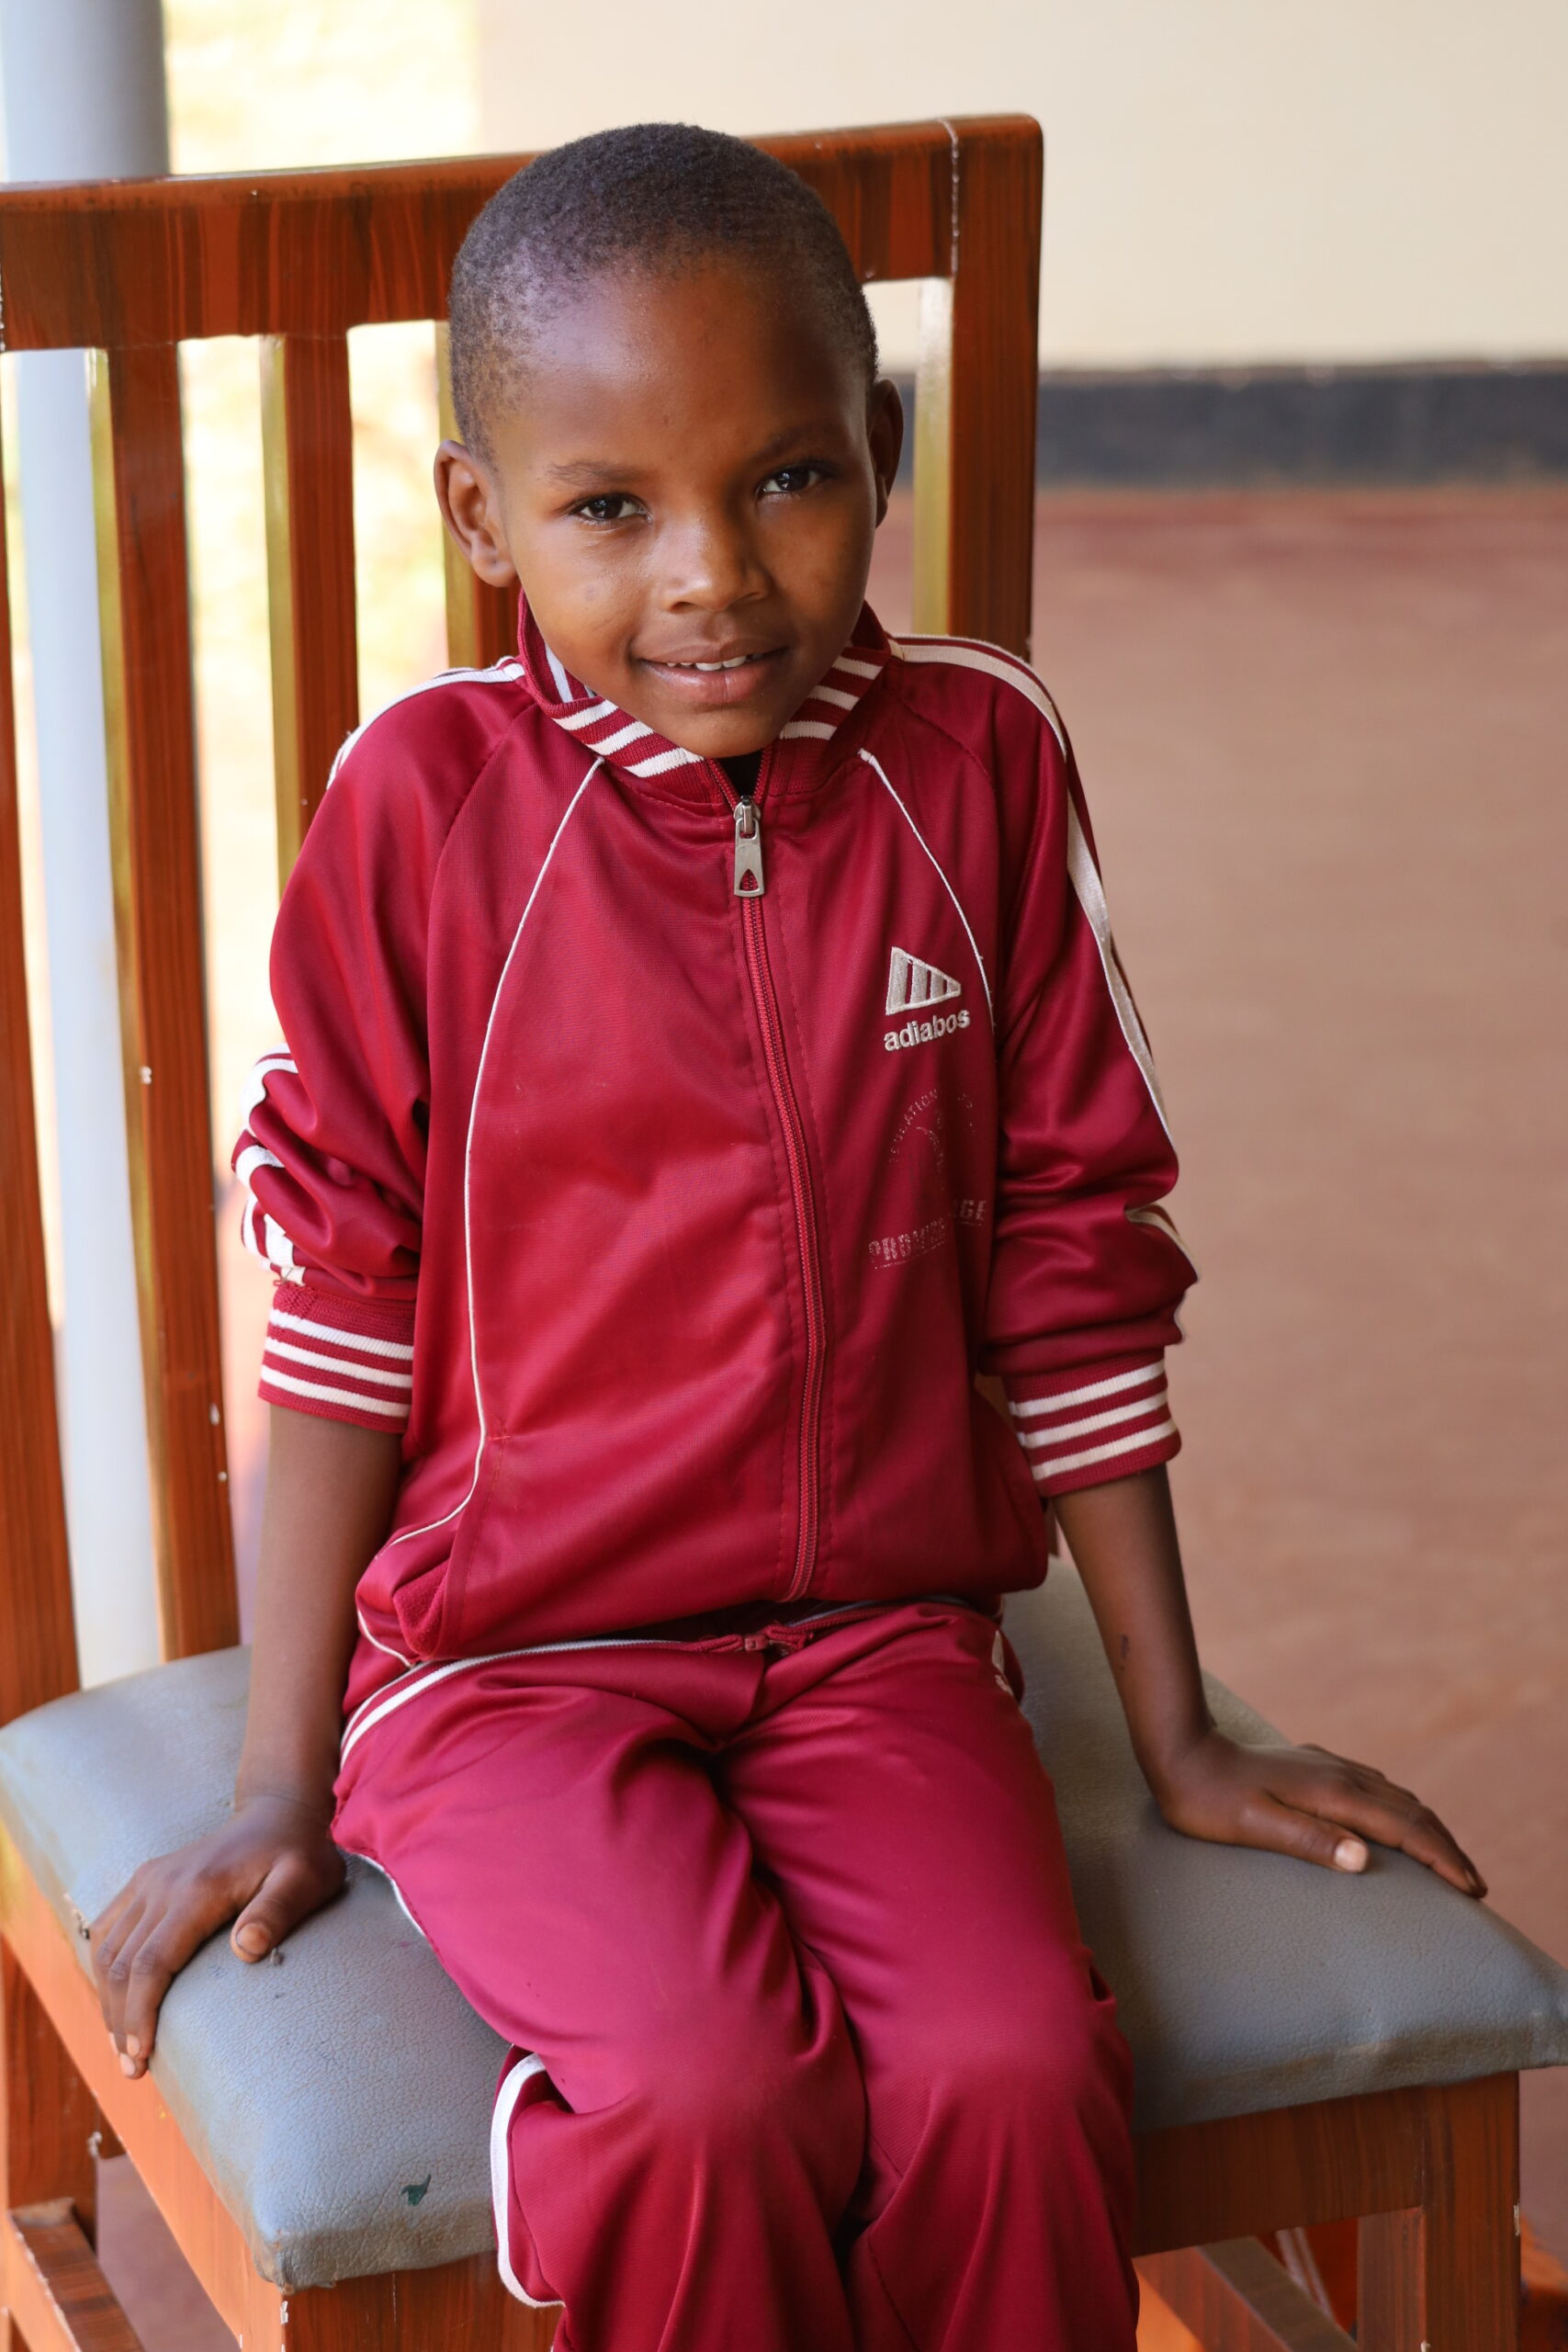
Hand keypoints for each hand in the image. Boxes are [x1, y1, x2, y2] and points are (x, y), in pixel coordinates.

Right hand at [90, 1794, 344, 2076]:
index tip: (141, 2057)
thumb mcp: (305, 1879)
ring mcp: (150, 1880)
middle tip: (132, 2070)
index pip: (151, 1962)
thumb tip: (246, 1949)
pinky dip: (103, 1969)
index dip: (140, 2014)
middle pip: (121, 1963)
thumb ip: (278, 1911)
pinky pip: (107, 1927)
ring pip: (106, 1949)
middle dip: (120, 2021)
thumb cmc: (297, 1853)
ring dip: (107, 2000)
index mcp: (197, 1889)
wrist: (277, 1811)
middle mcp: (162, 1884)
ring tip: (121, 2047)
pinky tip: (114, 2000)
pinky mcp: (145, 1880)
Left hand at [1149, 1727, 1485, 1897]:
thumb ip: (1309, 1841)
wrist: (1182, 1753)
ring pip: (1397, 1796)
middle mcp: (1340, 1775)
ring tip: (1448, 1859)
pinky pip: (1375, 1787)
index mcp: (1333, 1794)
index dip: (1443, 1859)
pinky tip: (1397, 1819)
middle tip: (1476, 1885)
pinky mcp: (1314, 1765)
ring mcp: (1328, 1766)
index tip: (1472, 1891)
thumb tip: (1364, 1859)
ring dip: (1428, 1828)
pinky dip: (1402, 1809)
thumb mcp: (1255, 1828)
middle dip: (1447, 1848)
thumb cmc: (1210, 1802)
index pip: (1406, 1829)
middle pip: (1412, 1811)